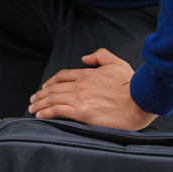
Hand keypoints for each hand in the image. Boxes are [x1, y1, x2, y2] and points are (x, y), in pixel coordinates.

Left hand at [27, 48, 157, 130]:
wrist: (140, 101)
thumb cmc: (132, 85)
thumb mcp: (117, 64)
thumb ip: (101, 56)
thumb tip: (86, 57)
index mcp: (87, 74)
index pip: (62, 76)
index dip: (50, 82)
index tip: (45, 88)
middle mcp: (80, 85)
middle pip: (53, 88)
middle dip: (40, 94)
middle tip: (33, 100)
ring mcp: (79, 99)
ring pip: (51, 99)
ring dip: (39, 104)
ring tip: (32, 108)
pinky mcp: (81, 112)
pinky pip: (57, 110)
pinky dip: (45, 112)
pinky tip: (40, 115)